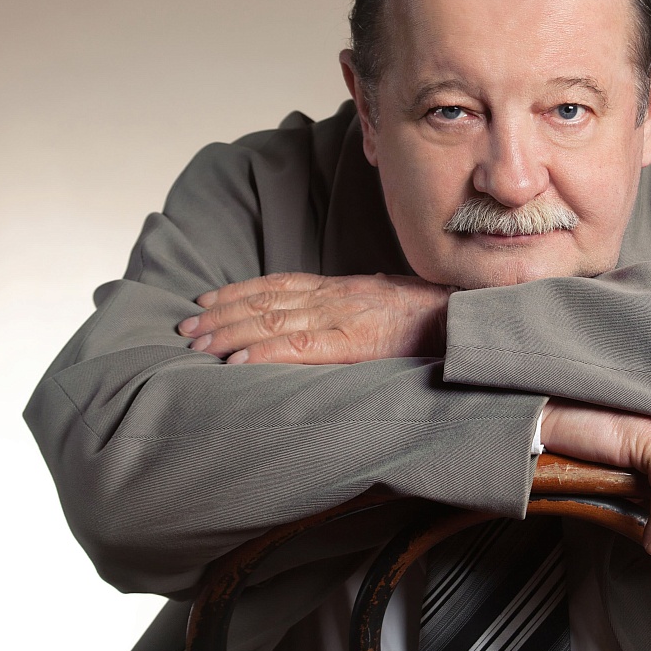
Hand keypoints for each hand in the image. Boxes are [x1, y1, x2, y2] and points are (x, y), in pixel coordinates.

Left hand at [175, 272, 454, 364]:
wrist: (465, 319)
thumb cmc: (429, 319)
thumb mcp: (382, 307)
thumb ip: (350, 313)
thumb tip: (325, 325)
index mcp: (339, 289)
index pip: (276, 285)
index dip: (236, 292)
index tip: (204, 302)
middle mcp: (333, 297)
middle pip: (263, 302)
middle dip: (221, 315)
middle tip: (185, 329)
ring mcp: (340, 317)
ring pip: (271, 320)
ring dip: (229, 333)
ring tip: (198, 346)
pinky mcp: (351, 342)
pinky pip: (298, 346)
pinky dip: (262, 354)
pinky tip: (236, 365)